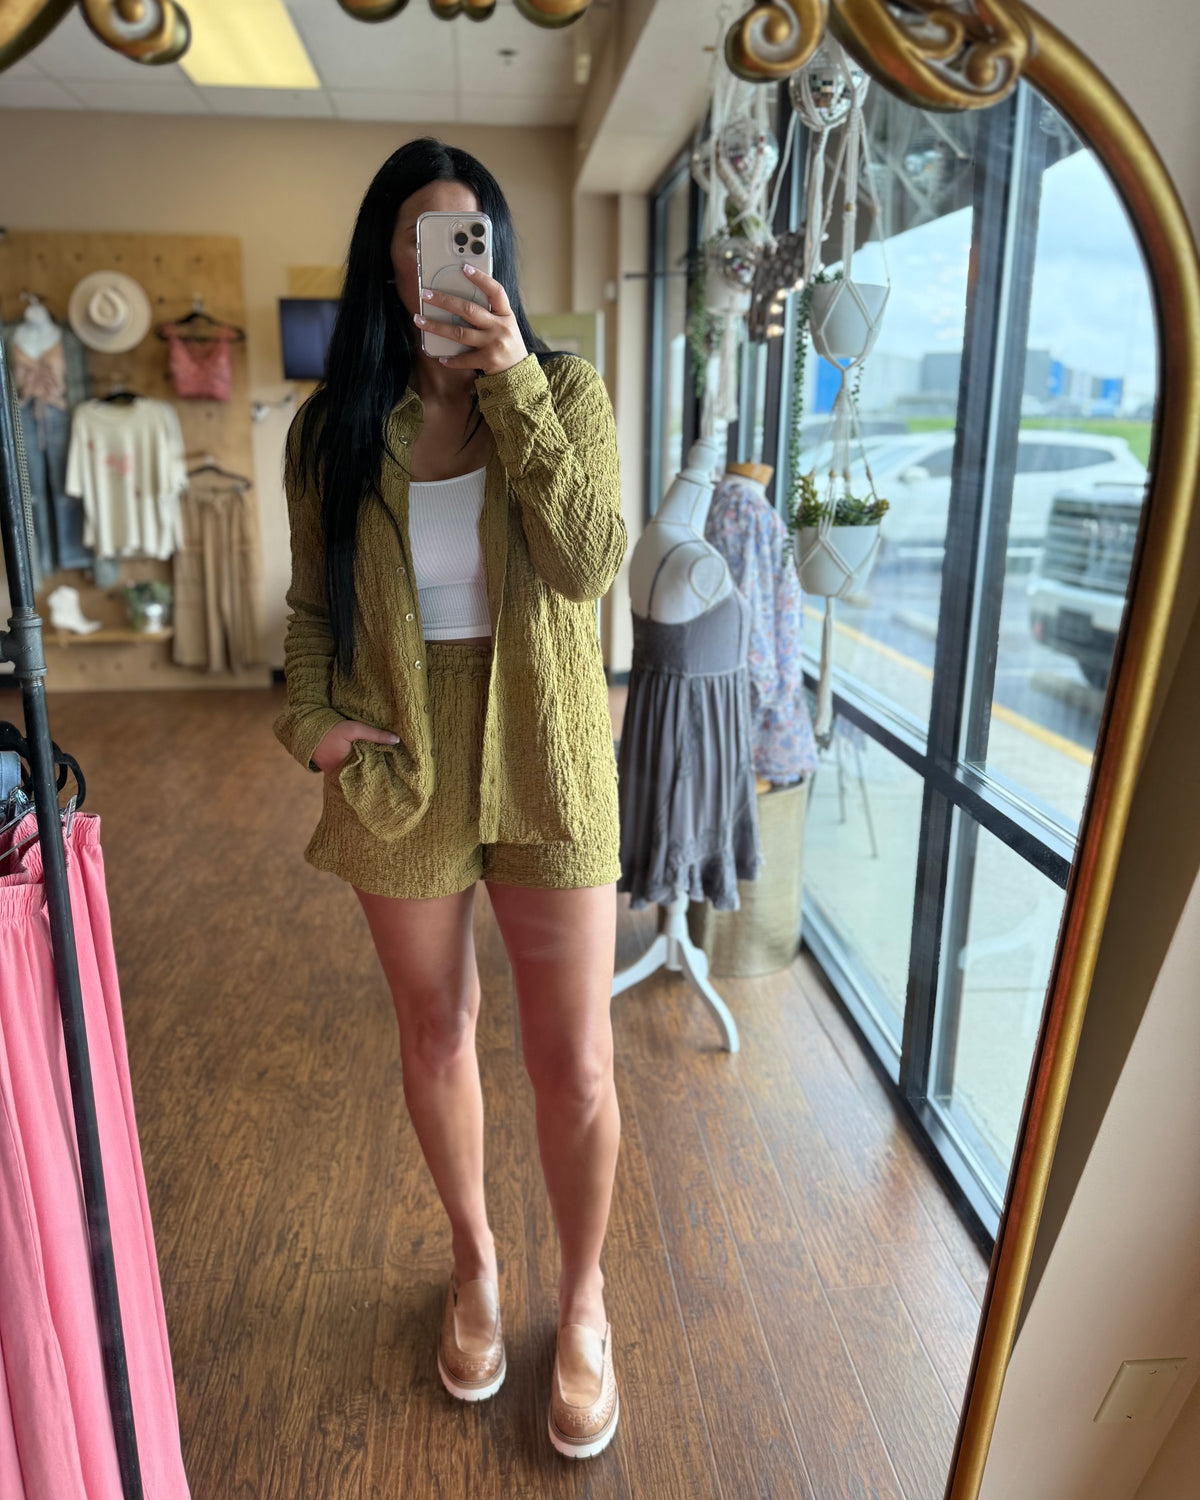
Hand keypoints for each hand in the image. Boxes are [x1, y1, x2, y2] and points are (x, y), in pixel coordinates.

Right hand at [311, 720, 398, 774]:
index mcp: (348, 769)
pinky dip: (358, 769)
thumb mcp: (355, 729)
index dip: (383, 773)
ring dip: (367, 771)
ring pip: (357, 775)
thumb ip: (375, 734)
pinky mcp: (333, 772)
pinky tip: (370, 765)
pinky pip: (350, 772)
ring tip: (386, 770)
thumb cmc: (332, 730)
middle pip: (364, 777)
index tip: (397, 772)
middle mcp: (341, 776)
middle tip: (394, 774)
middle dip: (376, 774)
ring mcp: (336, 775)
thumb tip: (397, 740)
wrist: (307, 729)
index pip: (370, 775)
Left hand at [413, 264, 527, 373]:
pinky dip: (451, 360)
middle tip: (425, 294)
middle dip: (445, 300)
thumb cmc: (507, 345)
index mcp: (506, 314)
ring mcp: (494, 344)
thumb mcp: (505, 325)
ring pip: (460, 333)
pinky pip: (464, 359)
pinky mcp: (488, 361)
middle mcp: (500, 327)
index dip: (481, 278)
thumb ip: (489, 313)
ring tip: (419, 321)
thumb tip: (459, 301)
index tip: (464, 268)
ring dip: (436, 327)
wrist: (519, 373)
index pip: (496, 291)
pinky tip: (440, 357)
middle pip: (469, 310)